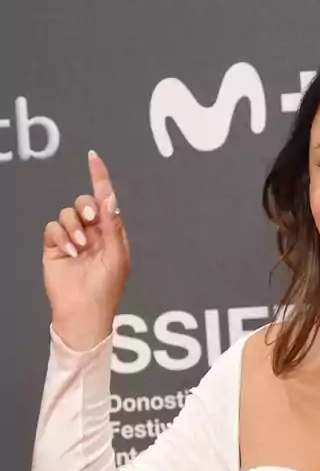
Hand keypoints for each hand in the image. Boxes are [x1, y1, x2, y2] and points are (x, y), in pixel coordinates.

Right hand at [43, 150, 129, 350]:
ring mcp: (72, 239)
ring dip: (74, 227)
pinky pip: (52, 228)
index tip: (93, 158)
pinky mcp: (54, 247)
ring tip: (81, 247)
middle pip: (85, 203)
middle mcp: (93, 233)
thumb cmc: (106, 287)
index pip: (106, 201)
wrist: (83, 311)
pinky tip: (69, 252)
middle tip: (92, 219)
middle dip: (87, 206)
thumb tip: (110, 198)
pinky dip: (60, 237)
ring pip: (67, 214)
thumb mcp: (116, 255)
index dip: (100, 179)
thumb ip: (112, 226)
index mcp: (112, 232)